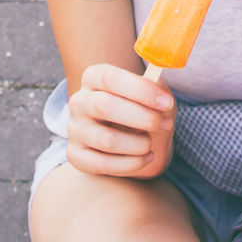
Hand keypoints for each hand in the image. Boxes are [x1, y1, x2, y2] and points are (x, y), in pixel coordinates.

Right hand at [67, 63, 176, 179]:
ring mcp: (75, 129)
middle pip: (104, 106)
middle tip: (164, 124)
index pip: (111, 78)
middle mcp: (80, 101)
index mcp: (95, 77)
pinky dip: (131, 164)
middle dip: (142, 118)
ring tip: (151, 143)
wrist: (133, 140)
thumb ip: (157, 89)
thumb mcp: (153, 94)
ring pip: (106, 140)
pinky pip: (102, 164)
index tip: (166, 102)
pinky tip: (146, 157)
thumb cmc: (144, 110)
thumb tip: (161, 94)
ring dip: (138, 144)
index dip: (141, 90)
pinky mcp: (76, 155)